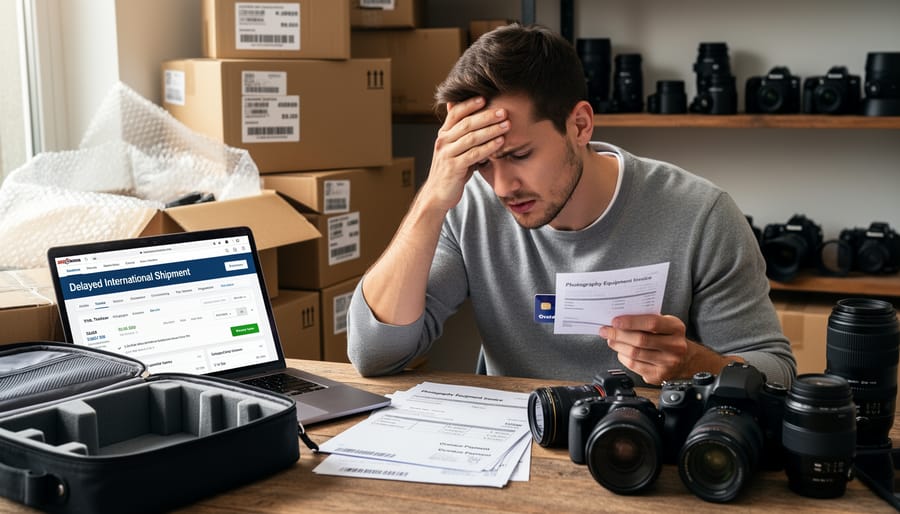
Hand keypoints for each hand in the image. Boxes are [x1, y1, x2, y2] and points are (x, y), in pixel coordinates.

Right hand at [419, 97, 509, 211]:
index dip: (470, 104)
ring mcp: (447, 154)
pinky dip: (488, 147)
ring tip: (506, 125)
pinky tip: (500, 142)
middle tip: (504, 111)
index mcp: (444, 134)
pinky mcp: (454, 168)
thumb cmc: (451, 170)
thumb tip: (471, 114)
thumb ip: (462, 133)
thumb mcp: (454, 149)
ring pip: (471, 138)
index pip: (456, 113)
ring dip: (491, 130)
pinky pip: (473, 154)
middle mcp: (443, 141)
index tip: (486, 98)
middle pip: (466, 124)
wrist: (437, 194)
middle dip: (487, 116)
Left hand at [600, 314, 741, 384]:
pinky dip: (623, 357)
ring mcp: (667, 363)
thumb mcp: (665, 323)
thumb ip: (646, 320)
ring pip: (635, 354)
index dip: (631, 322)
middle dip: (618, 335)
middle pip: (640, 340)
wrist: (686, 359)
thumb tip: (619, 319)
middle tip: (605, 330)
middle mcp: (675, 346)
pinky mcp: (658, 376)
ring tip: (610, 339)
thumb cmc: (669, 337)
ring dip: (618, 346)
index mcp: (676, 328)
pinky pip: (634, 366)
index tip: (615, 321)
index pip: (651, 323)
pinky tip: (621, 351)